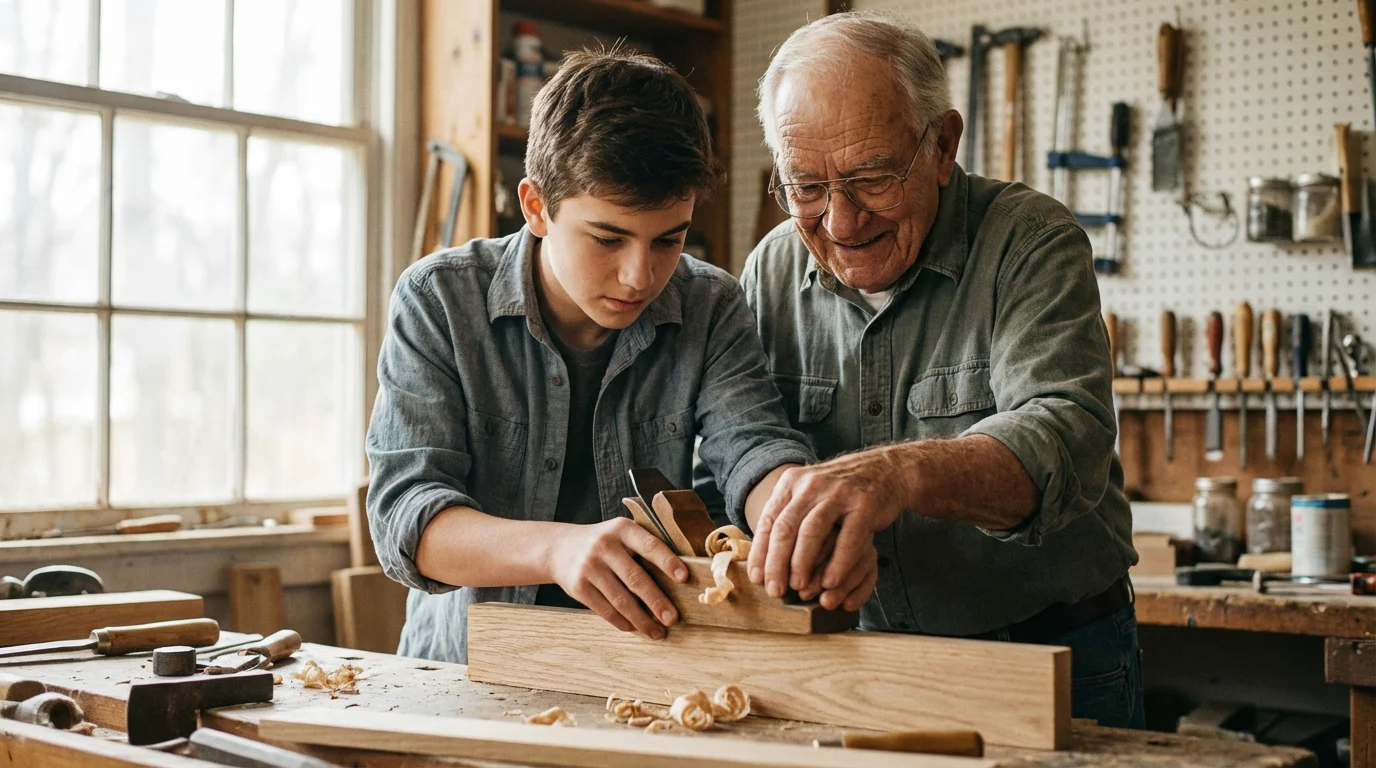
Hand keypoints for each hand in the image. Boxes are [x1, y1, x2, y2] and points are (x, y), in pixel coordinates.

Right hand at [548, 518, 686, 638]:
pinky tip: (634, 628)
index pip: (649, 545)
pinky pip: (604, 609)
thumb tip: (680, 579)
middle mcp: (604, 546)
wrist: (560, 548)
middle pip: (635, 578)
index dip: (667, 562)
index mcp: (622, 529)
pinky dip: (621, 622)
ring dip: (641, 620)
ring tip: (657, 632)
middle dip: (656, 601)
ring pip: (620, 600)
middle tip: (673, 618)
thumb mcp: (621, 533)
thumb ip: (644, 547)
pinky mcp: (578, 587)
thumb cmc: (604, 543)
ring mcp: (589, 567)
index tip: (684, 578)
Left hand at [747, 451, 907, 608]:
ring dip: (802, 563)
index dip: (761, 552)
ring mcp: (838, 494)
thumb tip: (762, 557)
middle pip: (786, 527)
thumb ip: (787, 517)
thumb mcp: (809, 494)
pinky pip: (848, 538)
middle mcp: (812, 485)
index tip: (756, 579)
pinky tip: (830, 582)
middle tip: (774, 591)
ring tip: (798, 588)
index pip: (769, 520)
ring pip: (812, 531)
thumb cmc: (840, 492)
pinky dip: (837, 563)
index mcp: (792, 482)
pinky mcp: (864, 505)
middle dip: (777, 563)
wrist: (885, 469)